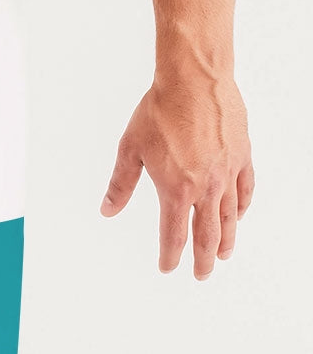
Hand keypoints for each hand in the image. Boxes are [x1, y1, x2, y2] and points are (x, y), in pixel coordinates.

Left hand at [100, 74, 254, 279]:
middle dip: (203, 259)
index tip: (168, 268)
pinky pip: (245, 188)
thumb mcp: (130, 149)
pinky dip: (242, 206)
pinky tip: (239, 215)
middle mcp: (205, 188)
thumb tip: (107, 210)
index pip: (174, 236)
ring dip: (226, 239)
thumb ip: (121, 185)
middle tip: (202, 275)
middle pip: (206, 235)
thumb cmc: (160, 111)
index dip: (170, 256)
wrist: (194, 78)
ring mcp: (227, 172)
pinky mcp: (241, 155)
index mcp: (176, 190)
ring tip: (223, 255)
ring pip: (229, 217)